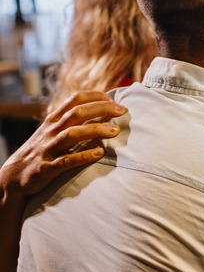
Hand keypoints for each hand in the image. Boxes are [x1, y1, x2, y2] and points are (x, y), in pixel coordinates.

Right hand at [0, 91, 125, 197]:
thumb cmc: (42, 150)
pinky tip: (100, 153)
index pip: (75, 99)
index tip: (115, 100)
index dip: (96, 96)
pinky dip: (84, 156)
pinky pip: (66, 161)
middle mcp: (51, 131)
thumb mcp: (53, 130)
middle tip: (122, 111)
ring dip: (95, 130)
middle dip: (101, 109)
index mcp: (53, 120)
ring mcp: (48, 149)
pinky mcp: (46, 168)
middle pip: (76, 113)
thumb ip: (72, 119)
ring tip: (115, 131)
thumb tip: (102, 108)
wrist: (14, 175)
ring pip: (71, 134)